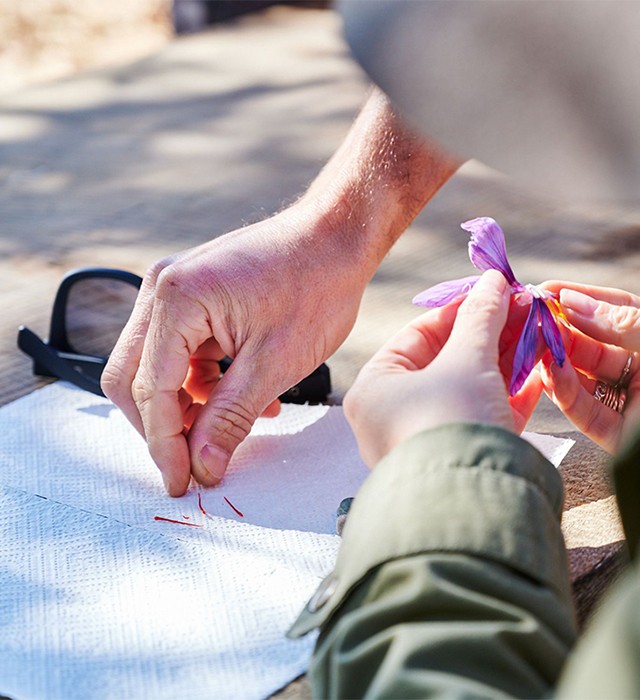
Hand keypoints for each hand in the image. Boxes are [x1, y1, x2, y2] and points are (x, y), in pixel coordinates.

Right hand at [102, 90, 459, 495]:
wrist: (337, 236)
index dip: (164, 445)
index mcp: (175, 300)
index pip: (150, 391)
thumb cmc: (316, 287)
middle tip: (196, 463)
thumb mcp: (275, 364)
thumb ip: (230, 418)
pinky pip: (181, 351)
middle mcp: (161, 289)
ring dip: (188, 407)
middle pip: (134, 377)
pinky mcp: (193, 295)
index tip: (183, 483)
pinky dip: (204, 383)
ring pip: (157, 367)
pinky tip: (244, 399)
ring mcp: (174, 288)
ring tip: (234, 428)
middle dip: (163, 427)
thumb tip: (203, 467)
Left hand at [343, 270, 542, 467]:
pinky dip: (506, 396)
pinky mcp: (457, 459)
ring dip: (502, 362)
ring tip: (533, 335)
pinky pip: (479, 418)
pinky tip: (536, 375)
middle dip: (486, 335)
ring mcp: (424, 439)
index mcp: (374, 388)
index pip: (416, 336)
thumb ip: (480, 317)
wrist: (472, 498)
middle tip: (520, 310)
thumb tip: (492, 281)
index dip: (458, 310)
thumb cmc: (452, 419)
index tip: (491, 292)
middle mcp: (391, 416)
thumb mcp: (467, 360)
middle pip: (444, 362)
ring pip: (466, 389)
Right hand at [540, 281, 639, 451]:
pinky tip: (551, 373)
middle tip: (532, 320)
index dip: (580, 298)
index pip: (613, 310)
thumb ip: (620, 322)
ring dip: (556, 361)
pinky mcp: (617, 435)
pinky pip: (585, 412)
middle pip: (590, 344)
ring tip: (534, 345)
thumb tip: (570, 301)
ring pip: (581, 378)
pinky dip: (565, 392)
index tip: (547, 291)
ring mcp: (629, 402)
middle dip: (561, 330)